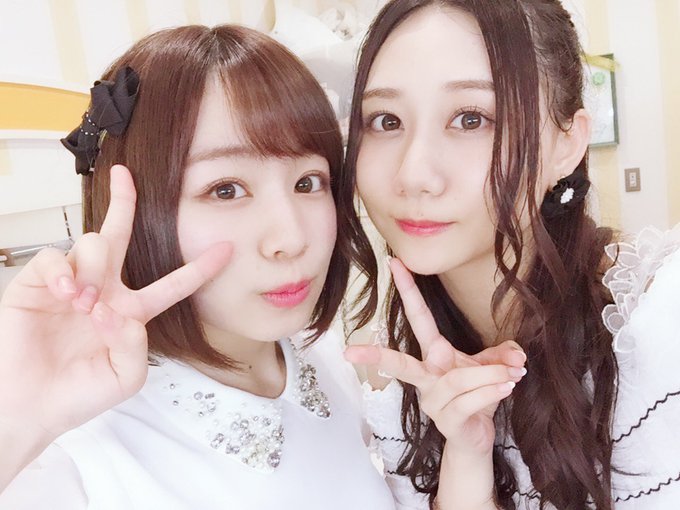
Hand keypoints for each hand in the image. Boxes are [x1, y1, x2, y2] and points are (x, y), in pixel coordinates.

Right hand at [0, 165, 230, 446]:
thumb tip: (119, 312)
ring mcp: (71, 284)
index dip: (198, 269)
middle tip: (125, 173)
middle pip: (118, 235)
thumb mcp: (125, 377)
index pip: (171, 285)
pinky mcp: (36, 284)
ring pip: (93, 244)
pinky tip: (63, 294)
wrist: (32, 407)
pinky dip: (61, 272)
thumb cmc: (79, 394)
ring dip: (94, 269)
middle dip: (123, 202)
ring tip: (82, 303)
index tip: (226, 250)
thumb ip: (136, 346)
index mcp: (131, 311)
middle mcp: (103, 290)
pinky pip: (54, 258)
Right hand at [345, 257, 525, 455]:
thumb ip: (504, 355)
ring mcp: (432, 402)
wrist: (477, 437)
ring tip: (514, 374)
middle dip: (376, 356)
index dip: (407, 290)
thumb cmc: (477, 395)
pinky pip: (466, 401)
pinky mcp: (446, 421)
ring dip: (489, 375)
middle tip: (349, 351)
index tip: (394, 263)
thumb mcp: (493, 367)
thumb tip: (517, 356)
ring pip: (457, 380)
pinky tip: (507, 387)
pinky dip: (490, 392)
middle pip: (399, 364)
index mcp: (433, 355)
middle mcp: (426, 377)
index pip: (417, 317)